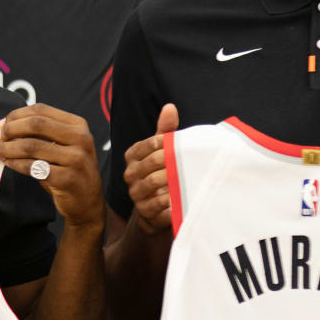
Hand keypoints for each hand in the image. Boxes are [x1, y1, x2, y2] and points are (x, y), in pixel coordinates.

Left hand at [0, 105, 104, 229]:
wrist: (87, 203)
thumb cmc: (67, 171)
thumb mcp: (61, 146)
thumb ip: (39, 134)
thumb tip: (3, 128)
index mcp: (78, 125)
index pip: (41, 110)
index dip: (15, 116)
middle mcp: (81, 138)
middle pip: (36, 124)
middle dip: (10, 130)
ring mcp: (76, 159)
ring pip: (31, 146)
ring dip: (7, 148)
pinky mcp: (68, 179)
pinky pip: (33, 167)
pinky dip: (15, 164)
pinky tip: (7, 163)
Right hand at [119, 103, 179, 235]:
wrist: (156, 210)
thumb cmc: (162, 173)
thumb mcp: (162, 152)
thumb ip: (165, 131)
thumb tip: (170, 107)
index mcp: (132, 156)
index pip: (148, 144)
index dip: (166, 143)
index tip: (181, 144)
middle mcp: (130, 174)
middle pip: (151, 163)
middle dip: (172, 161)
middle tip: (189, 161)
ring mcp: (136, 194)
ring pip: (153, 183)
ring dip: (173, 180)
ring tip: (188, 178)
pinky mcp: (144, 212)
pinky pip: (158, 205)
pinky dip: (171, 202)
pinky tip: (182, 199)